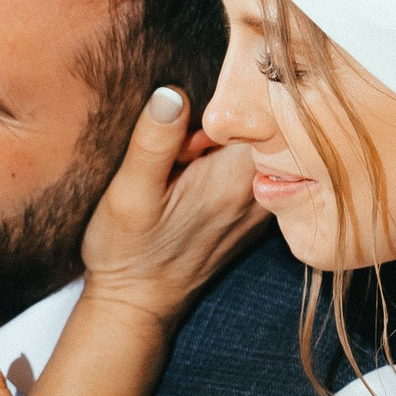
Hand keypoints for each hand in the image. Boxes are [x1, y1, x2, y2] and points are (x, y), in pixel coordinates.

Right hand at [78, 87, 267, 328]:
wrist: (138, 303)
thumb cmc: (128, 250)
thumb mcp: (129, 192)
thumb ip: (155, 141)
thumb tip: (172, 92)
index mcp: (236, 179)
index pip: (263, 109)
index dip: (229, 95)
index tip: (193, 117)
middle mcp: (260, 190)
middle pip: (267, 123)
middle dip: (231, 112)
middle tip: (187, 139)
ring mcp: (261, 203)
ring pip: (262, 144)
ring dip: (231, 136)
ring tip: (190, 153)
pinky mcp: (252, 210)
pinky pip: (254, 165)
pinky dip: (231, 156)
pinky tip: (198, 169)